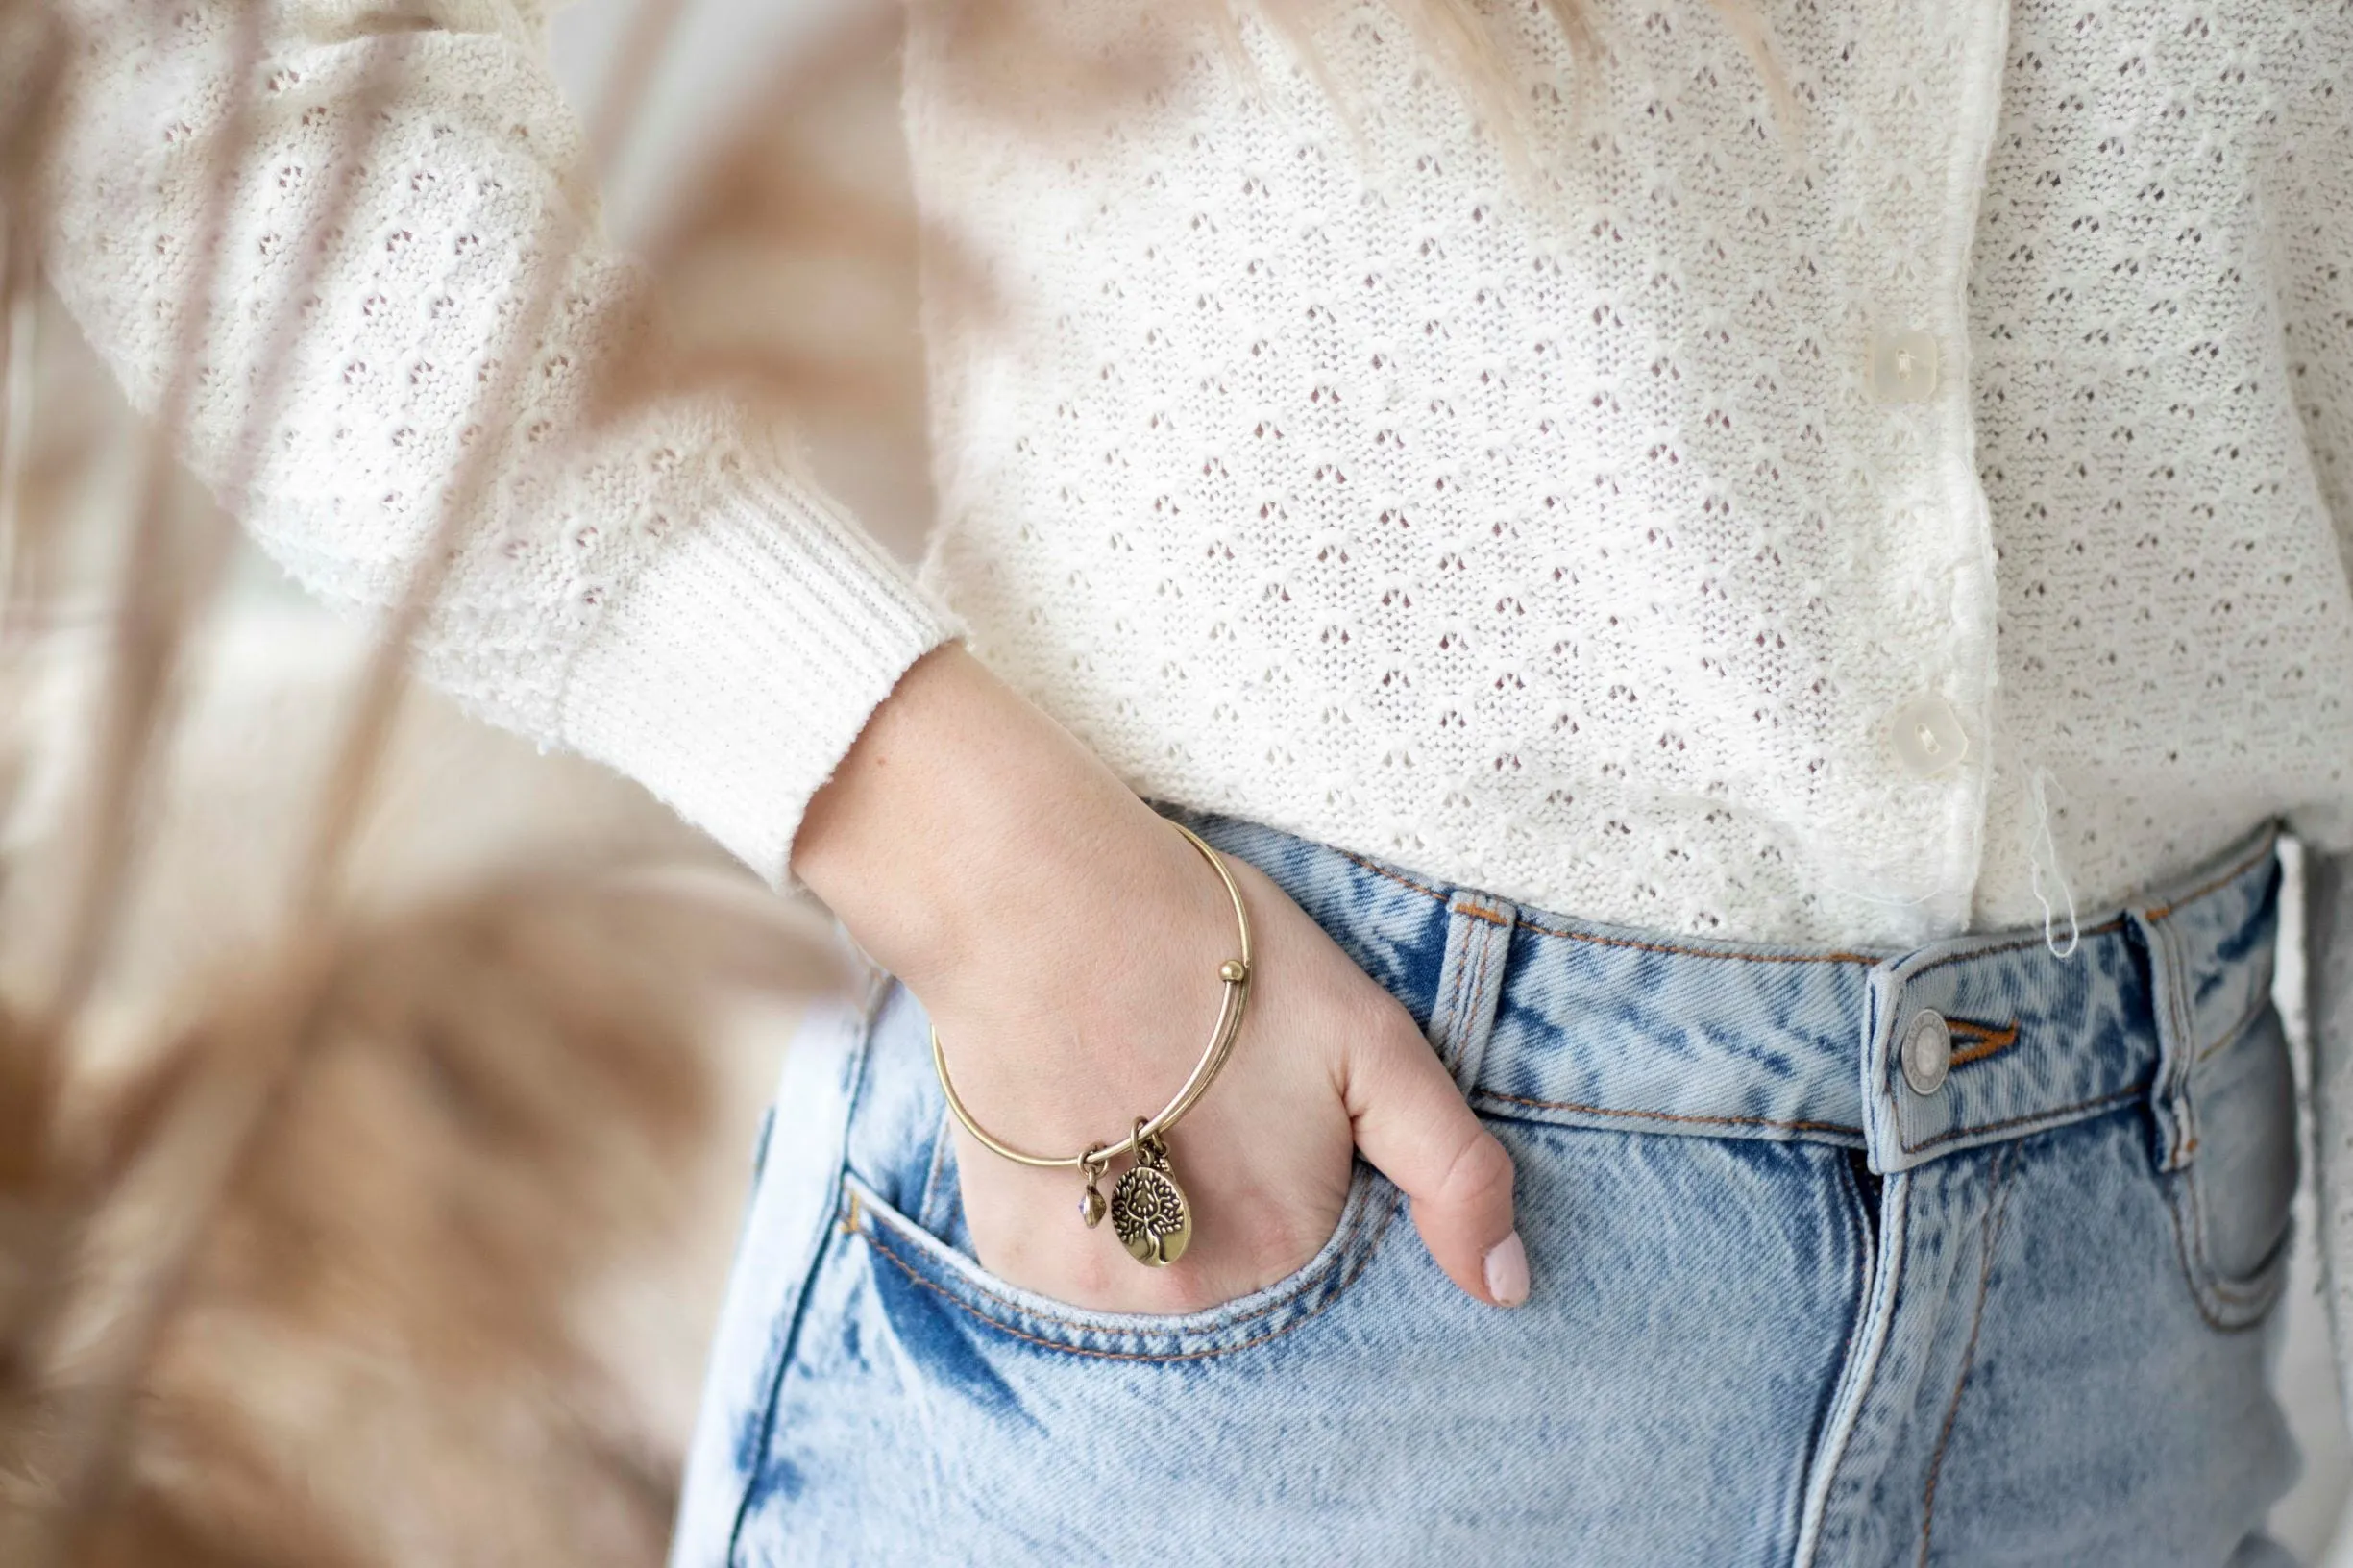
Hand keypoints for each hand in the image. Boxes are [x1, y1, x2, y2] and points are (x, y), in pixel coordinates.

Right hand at [794, 646, 1525, 1313]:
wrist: (1036, 897)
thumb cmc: (1213, 951)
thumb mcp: (1370, 1041)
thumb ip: (1453, 1171)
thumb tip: (1511, 1290)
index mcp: (1290, 1244)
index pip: (1317, 1254)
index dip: (1297, 1175)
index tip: (1261, 1106)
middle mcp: (1190, 1291)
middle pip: (1228, 1271)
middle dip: (1221, 1198)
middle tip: (1192, 1092)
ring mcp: (1091, 1284)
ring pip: (1144, 1272)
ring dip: (1145, 1213)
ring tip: (1129, 1103)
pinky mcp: (1011, 1257)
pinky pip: (1066, 1262)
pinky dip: (1073, 1208)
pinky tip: (1073, 1120)